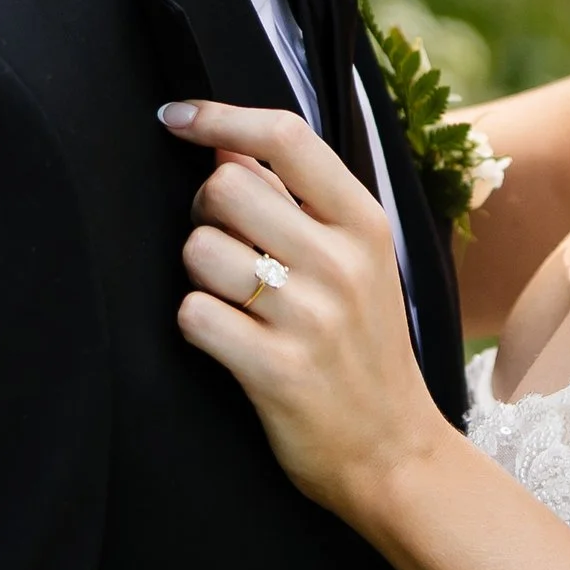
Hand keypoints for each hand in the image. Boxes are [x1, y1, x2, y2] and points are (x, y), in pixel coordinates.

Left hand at [164, 99, 447, 516]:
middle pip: (226, 188)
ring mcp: (309, 318)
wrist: (393, 453)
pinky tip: (226, 339)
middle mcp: (341, 264)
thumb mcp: (358, 263)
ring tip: (234, 299)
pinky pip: (192, 314)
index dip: (219, 117)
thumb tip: (224, 148)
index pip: (285, 138)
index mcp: (365, 224)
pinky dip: (196, 322)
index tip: (176, 116)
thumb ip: (301, 202)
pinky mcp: (275, 370)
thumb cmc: (364, 349)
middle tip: (225, 244)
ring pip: (200, 250)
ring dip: (199, 273)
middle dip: (205, 211)